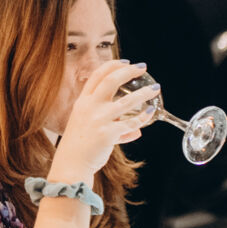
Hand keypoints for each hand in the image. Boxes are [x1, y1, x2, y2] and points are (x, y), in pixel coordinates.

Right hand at [49, 59, 153, 184]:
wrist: (71, 165)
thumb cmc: (79, 147)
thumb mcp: (87, 127)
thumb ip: (111, 123)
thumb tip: (136, 129)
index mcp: (83, 102)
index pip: (97, 76)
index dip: (112, 66)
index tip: (126, 62)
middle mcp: (90, 107)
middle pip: (111, 81)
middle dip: (128, 71)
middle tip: (142, 67)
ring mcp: (99, 120)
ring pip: (126, 101)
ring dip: (143, 93)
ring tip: (155, 89)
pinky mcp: (108, 134)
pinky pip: (131, 123)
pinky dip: (143, 117)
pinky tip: (150, 113)